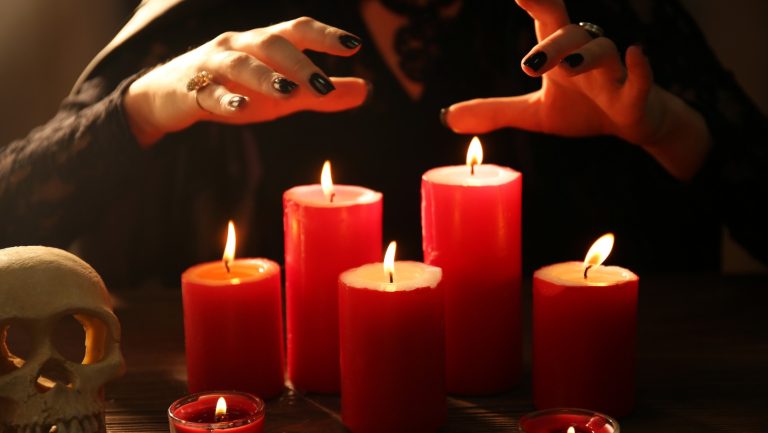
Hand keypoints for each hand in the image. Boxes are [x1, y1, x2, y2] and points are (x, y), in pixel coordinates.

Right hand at [124, 17, 367, 146]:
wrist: (170, 97)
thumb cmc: (237, 89)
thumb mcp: (283, 94)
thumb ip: (321, 95)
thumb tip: (366, 91)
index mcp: (265, 43)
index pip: (297, 30)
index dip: (325, 35)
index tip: (354, 46)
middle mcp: (240, 46)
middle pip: (271, 43)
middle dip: (299, 62)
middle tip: (324, 85)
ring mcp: (213, 65)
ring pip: (240, 63)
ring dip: (265, 76)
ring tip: (288, 93)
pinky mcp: (192, 89)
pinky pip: (208, 92)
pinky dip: (225, 99)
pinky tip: (241, 108)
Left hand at [443, 0, 710, 179]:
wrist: (632, 124)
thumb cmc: (584, 108)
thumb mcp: (535, 113)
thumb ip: (495, 111)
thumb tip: (446, 117)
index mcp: (560, 52)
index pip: (544, 16)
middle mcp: (586, 54)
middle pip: (570, 33)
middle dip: (550, 40)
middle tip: (528, 61)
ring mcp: (614, 73)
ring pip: (604, 50)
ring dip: (587, 56)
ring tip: (570, 66)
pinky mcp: (636, 97)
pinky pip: (642, 79)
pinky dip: (639, 68)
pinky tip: (635, 53)